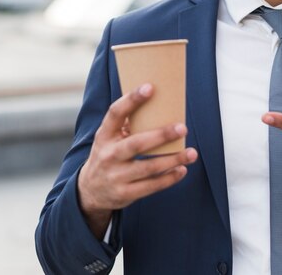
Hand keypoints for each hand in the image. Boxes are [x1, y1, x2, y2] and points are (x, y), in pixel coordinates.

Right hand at [78, 84, 197, 238]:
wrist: (90, 190)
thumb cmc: (109, 154)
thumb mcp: (110, 138)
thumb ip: (128, 124)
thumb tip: (160, 105)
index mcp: (105, 135)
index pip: (115, 113)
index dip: (132, 100)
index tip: (150, 87)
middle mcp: (108, 155)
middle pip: (136, 144)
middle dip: (161, 136)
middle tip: (183, 128)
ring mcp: (116, 176)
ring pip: (149, 167)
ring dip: (173, 159)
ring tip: (192, 153)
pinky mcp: (125, 194)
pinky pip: (151, 186)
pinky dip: (169, 178)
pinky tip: (182, 169)